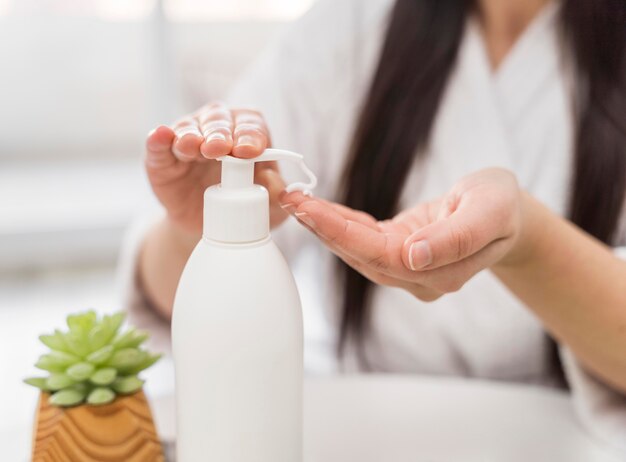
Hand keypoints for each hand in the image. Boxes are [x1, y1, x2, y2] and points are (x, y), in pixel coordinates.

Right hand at [145, 102, 287, 235]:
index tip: (250, 150)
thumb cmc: (245, 206)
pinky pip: (158, 145)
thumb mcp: (270, 208)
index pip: (251, 125)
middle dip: (220, 133)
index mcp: (247, 134)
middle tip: (220, 149)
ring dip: (191, 135)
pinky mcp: (162, 159)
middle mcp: (217, 129)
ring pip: (188, 128)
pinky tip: (160, 135)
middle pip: (218, 121)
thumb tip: (270, 178)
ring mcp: (187, 141)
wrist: (211, 226)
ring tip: (193, 146)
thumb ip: (276, 194)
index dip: (250, 134)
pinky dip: (158, 139)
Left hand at [280, 168, 525, 300]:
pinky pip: (364, 239)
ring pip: (358, 249)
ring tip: (296, 201)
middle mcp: (419, 277)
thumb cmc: (502, 207)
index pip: (382, 256)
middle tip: (289, 199)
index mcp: (441, 272)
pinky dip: (340, 222)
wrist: (506, 213)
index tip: (309, 210)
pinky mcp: (399, 250)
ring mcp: (408, 267)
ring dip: (325, 226)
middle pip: (362, 256)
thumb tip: (413, 258)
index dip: (343, 234)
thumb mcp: (490, 211)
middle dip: (323, 228)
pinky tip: (317, 209)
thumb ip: (456, 238)